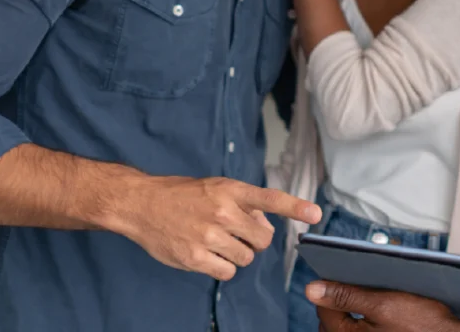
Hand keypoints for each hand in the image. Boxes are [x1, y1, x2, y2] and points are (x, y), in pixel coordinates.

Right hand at [112, 176, 320, 280]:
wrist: (143, 204)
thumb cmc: (184, 195)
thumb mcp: (217, 187)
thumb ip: (244, 204)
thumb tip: (265, 226)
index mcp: (231, 190)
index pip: (270, 198)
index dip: (295, 207)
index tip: (315, 214)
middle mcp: (223, 212)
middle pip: (264, 240)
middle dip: (256, 240)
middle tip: (237, 233)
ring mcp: (208, 236)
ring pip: (246, 258)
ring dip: (237, 254)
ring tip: (217, 241)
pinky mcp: (195, 258)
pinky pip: (227, 272)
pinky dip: (222, 267)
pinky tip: (208, 254)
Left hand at [306, 281, 459, 331]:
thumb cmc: (421, 323)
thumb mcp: (383, 303)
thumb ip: (346, 296)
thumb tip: (311, 289)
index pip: (324, 308)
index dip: (330, 285)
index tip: (343, 268)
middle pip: (332, 318)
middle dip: (341, 296)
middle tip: (359, 277)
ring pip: (347, 323)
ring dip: (354, 305)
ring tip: (371, 288)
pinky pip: (362, 327)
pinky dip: (365, 315)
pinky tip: (381, 304)